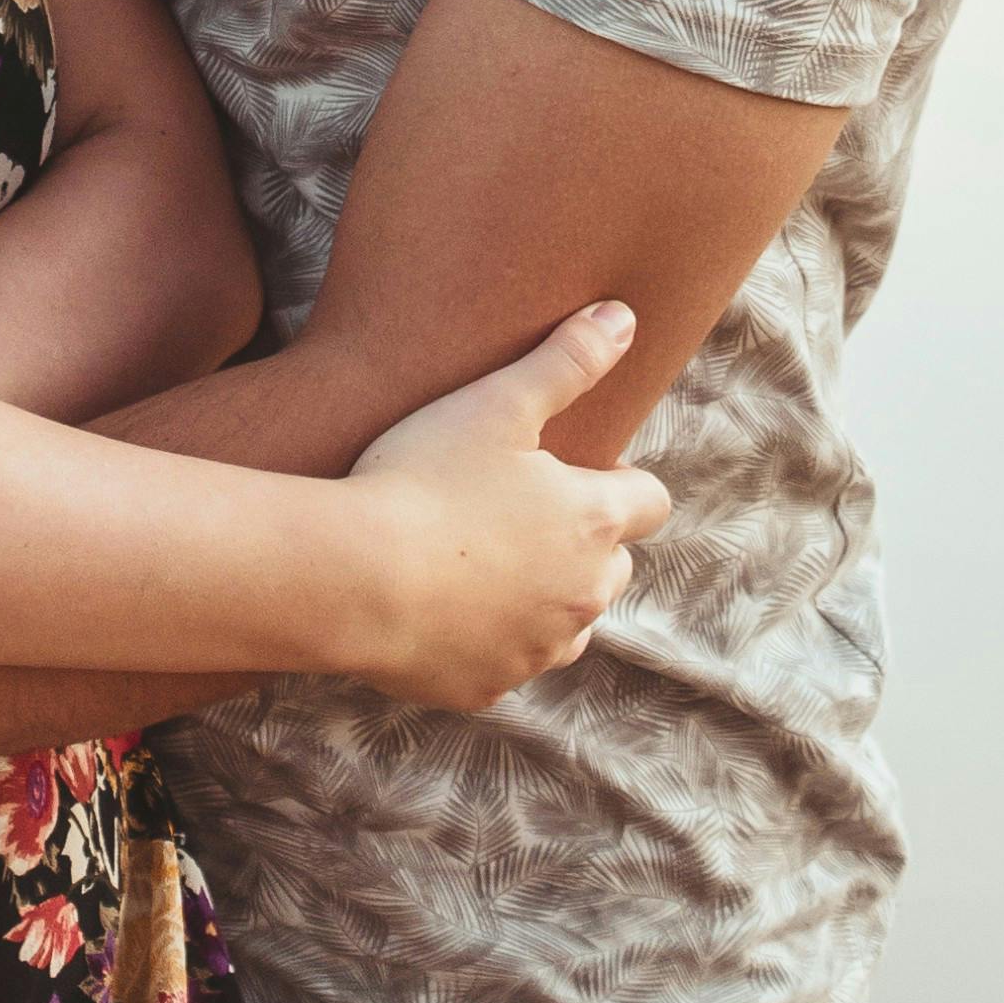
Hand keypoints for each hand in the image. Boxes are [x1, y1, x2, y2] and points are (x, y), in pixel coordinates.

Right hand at [345, 303, 670, 708]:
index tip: (571, 467)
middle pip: (614, 567)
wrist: (352, 577)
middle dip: (583, 541)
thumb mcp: (495, 403)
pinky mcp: (489, 686)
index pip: (651, 501)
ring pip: (568, 624)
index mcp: (593, 522)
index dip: (621, 480)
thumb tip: (623, 316)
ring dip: (544, 597)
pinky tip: (441, 606)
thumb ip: (565, 361)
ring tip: (480, 561)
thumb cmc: (422, 477)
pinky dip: (488, 638)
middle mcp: (583, 595)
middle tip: (517, 510)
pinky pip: (506, 661)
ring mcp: (538, 649)